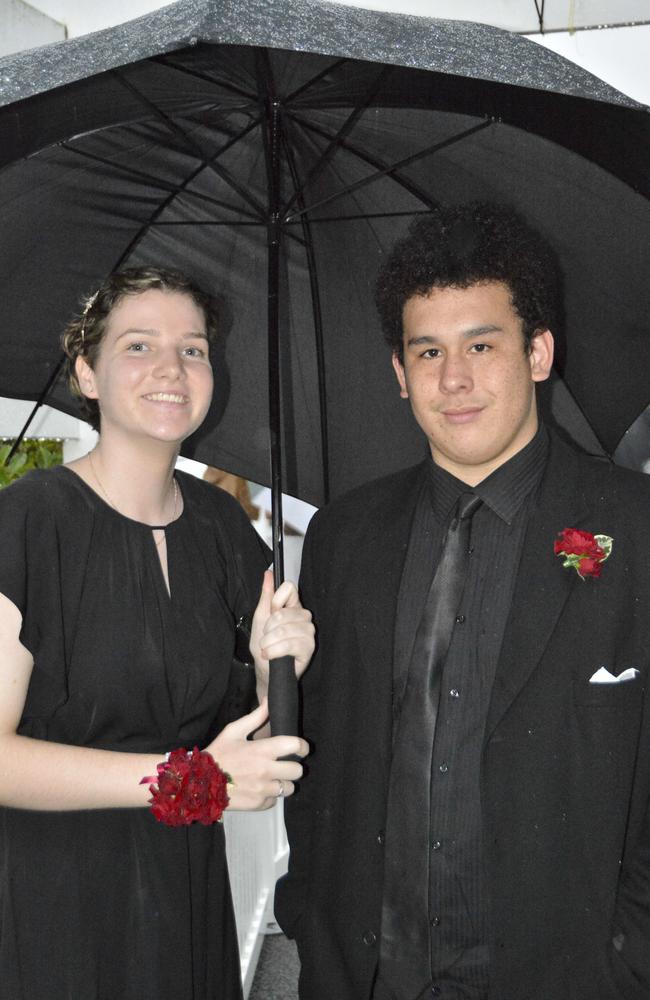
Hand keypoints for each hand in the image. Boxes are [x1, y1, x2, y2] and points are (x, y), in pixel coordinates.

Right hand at [207, 700, 308, 809]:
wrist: (199, 783)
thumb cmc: (217, 755)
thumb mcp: (233, 731)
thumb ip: (255, 716)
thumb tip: (269, 700)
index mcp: (262, 750)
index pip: (295, 746)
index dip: (302, 746)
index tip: (301, 748)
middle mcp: (265, 771)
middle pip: (298, 770)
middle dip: (293, 766)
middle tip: (285, 764)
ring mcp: (262, 789)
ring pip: (289, 788)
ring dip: (283, 783)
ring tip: (272, 778)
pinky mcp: (258, 804)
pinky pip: (274, 801)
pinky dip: (269, 796)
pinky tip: (259, 789)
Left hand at [250, 570, 314, 691]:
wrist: (266, 671)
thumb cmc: (264, 645)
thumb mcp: (260, 618)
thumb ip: (266, 595)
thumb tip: (268, 573)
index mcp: (293, 606)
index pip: (289, 588)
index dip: (276, 600)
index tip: (270, 612)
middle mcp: (304, 617)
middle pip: (283, 612)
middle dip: (267, 628)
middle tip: (266, 638)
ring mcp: (308, 632)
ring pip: (284, 629)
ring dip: (268, 641)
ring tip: (267, 648)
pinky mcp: (309, 647)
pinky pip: (289, 643)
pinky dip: (275, 650)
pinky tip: (271, 655)